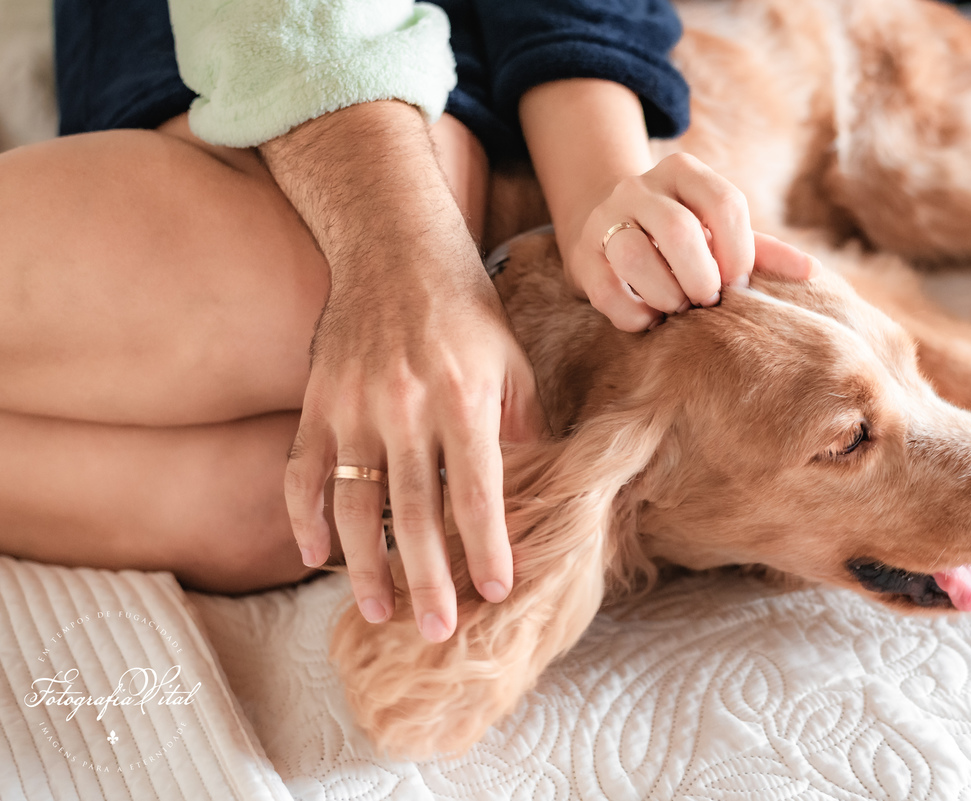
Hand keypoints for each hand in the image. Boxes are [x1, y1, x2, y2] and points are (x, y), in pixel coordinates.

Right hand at [260, 102, 545, 640]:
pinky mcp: (316, 400)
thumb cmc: (467, 311)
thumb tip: (540, 494)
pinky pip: (300, 470)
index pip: (477, 489)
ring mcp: (351, 404)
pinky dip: (302, 516)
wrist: (395, 248)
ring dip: (362, 564)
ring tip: (377, 611)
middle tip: (437, 629)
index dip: (486, 546)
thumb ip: (522, 429)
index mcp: (462, 395)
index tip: (496, 592)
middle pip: (413, 511)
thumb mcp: (511, 362)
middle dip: (426, 577)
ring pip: (351, 502)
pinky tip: (313, 555)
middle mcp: (403, 404)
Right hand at [561, 153, 754, 331]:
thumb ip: (761, 250)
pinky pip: (607, 289)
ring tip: (677, 308)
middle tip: (706, 301)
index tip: (736, 284)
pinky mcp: (582, 256)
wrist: (606, 227)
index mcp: (683, 172)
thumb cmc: (679, 236)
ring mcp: (605, 219)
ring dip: (666, 294)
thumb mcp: (718, 232)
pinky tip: (649, 318)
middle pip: (678, 230)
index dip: (738, 253)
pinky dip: (634, 313)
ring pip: (634, 255)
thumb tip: (811, 272)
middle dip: (701, 277)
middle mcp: (639, 187)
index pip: (724, 203)